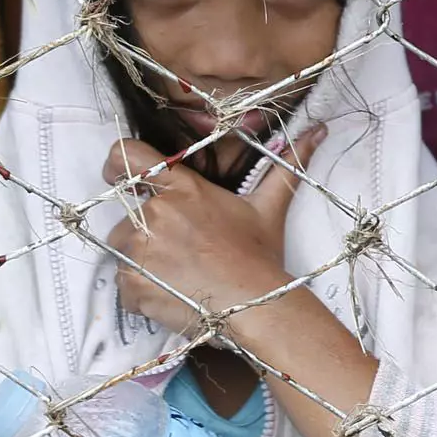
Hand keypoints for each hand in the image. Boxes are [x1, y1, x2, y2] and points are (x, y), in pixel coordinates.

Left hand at [103, 128, 323, 335]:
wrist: (254, 305)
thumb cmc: (259, 255)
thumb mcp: (269, 206)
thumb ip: (285, 166)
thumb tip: (318, 131)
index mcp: (182, 188)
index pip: (126, 157)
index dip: (117, 163)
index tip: (123, 176)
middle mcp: (154, 213)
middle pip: (127, 213)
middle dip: (144, 229)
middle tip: (178, 248)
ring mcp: (139, 250)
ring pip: (123, 248)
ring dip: (142, 260)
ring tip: (178, 273)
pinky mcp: (131, 284)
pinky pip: (124, 282)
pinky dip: (141, 288)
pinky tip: (171, 292)